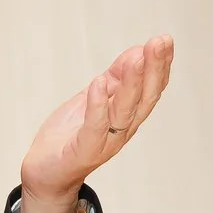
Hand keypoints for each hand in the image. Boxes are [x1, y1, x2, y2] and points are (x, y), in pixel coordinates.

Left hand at [19, 36, 174, 212]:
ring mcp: (106, 141)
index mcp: (129, 115)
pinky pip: (94, 127)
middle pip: (144, 98)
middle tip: (160, 43)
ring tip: (136, 58)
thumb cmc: (72, 134)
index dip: (160, 65)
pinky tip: (100, 83)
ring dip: (132, 84)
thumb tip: (138, 52)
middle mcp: (124, 128)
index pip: (151, 88)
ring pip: (124, 111)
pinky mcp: (84, 150)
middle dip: (154, 69)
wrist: (46, 171)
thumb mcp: (95, 96)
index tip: (165, 40)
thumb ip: (117, 78)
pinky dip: (98, 105)